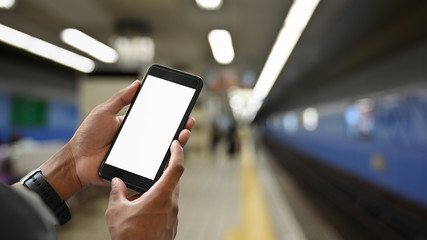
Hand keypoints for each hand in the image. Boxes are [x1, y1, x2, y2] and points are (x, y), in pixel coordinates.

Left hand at [38, 80, 194, 199]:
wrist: (76, 161)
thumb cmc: (87, 136)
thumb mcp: (104, 112)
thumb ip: (121, 99)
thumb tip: (137, 83)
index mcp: (133, 127)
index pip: (156, 120)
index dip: (170, 116)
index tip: (182, 108)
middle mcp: (139, 141)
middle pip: (164, 136)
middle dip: (179, 128)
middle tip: (189, 122)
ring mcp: (139, 156)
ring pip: (162, 151)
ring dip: (176, 143)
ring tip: (184, 135)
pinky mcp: (136, 169)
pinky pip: (152, 166)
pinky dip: (164, 161)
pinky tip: (173, 153)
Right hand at [105, 140, 183, 239]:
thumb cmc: (129, 236)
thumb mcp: (116, 211)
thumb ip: (117, 192)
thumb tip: (116, 182)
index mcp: (161, 195)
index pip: (176, 167)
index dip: (178, 152)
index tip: (176, 144)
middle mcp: (172, 204)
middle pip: (173, 181)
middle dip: (164, 173)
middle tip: (153, 168)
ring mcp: (173, 216)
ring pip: (170, 195)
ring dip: (159, 190)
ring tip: (141, 195)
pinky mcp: (171, 226)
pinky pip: (168, 208)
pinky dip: (159, 204)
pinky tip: (144, 210)